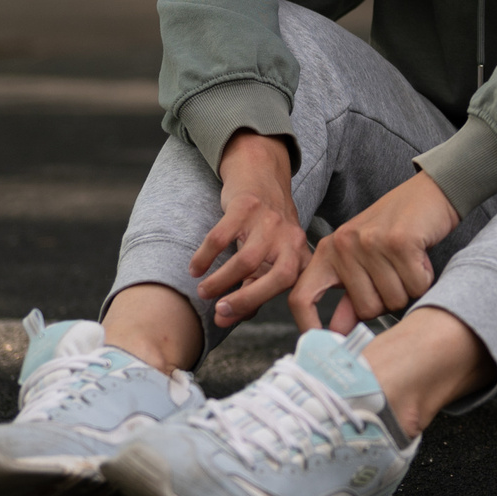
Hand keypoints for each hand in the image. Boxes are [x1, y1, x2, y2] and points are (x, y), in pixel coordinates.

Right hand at [191, 131, 305, 328]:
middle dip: (246, 299)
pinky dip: (205, 256)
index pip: (288, 288)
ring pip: (247, 260)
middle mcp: (292, 239)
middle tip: (218, 312)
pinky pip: (221, 237)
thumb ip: (254, 288)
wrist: (261, 175)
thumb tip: (226, 319)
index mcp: (301, 255)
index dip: (261, 306)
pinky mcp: (247, 206)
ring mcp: (270, 221)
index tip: (227, 320)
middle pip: (278, 277)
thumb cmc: (265, 226)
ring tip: (203, 291)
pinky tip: (195, 268)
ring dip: (221, 280)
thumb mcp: (270, 257)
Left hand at [290, 171, 460, 334]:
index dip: (307, 327)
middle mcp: (343, 246)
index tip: (324, 346)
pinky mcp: (400, 241)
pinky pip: (416, 285)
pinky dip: (425, 277)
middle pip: (366, 310)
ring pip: (393, 300)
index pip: (301, 298)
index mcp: (327, 251)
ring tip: (407, 262)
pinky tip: (421, 257)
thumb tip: (337, 331)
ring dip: (409, 288)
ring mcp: (370, 242)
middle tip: (395, 274)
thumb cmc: (396, 226)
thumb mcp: (363, 258)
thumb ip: (349, 295)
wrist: (430, 191)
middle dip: (388, 300)